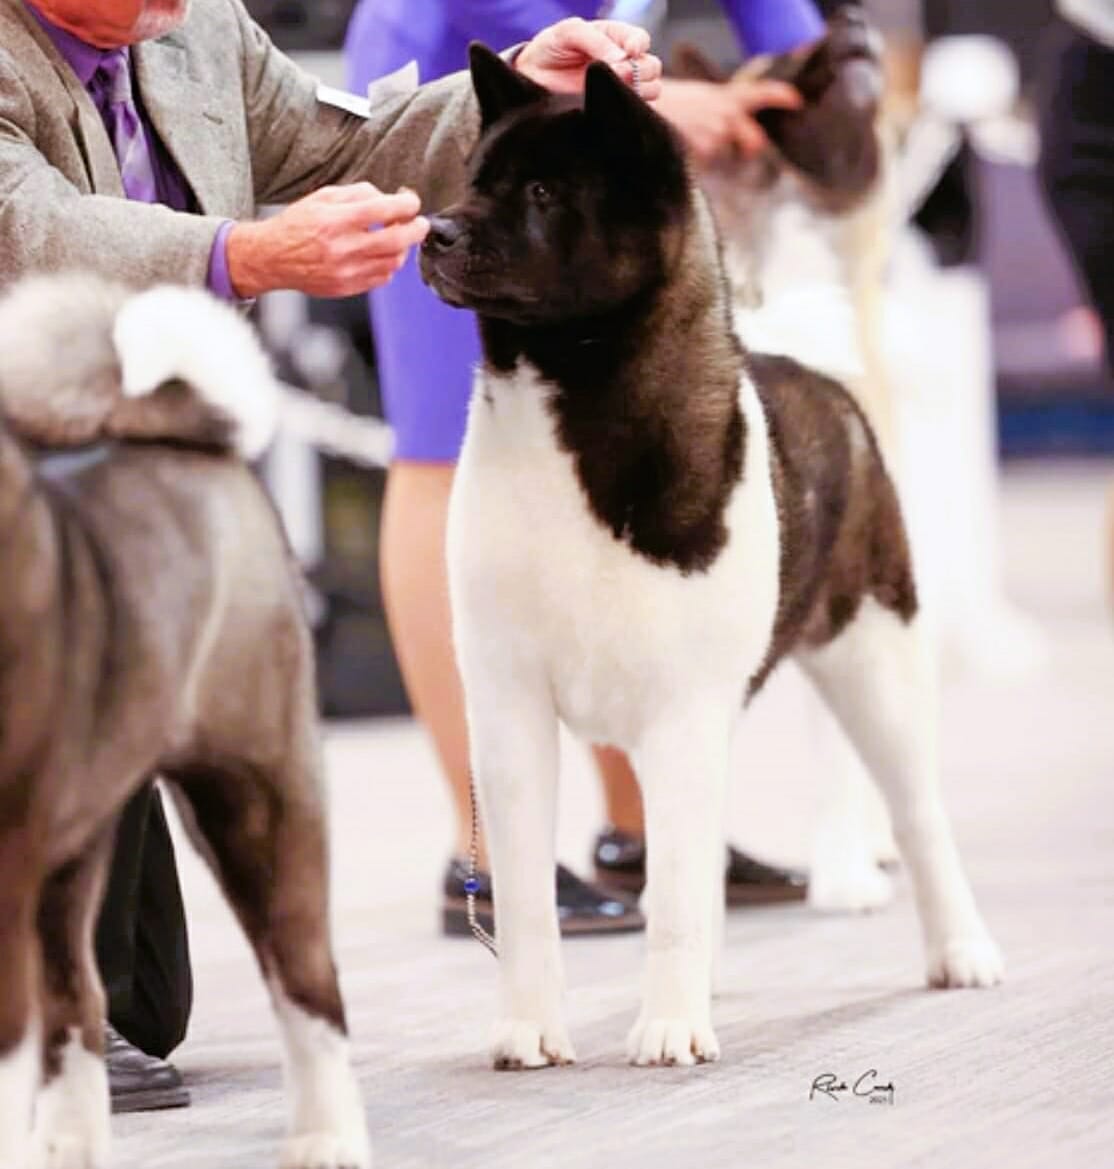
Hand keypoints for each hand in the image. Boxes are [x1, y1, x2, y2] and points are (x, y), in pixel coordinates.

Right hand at [226, 183, 429, 298]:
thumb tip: (389, 198)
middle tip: (421, 223)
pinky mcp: (347, 288)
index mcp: (336, 220)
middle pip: (397, 240)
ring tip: (397, 237)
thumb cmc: (298, 224)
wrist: (272, 257)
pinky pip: (382, 278)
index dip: (406, 205)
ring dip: (403, 248)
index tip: (412, 202)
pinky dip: (388, 265)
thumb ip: (358, 194)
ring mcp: (347, 271)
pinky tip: (381, 255)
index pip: (383, 209)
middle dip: (417, 230)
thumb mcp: (323, 197)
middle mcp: (343, 247)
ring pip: (393, 262)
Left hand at [515, 17, 661, 100]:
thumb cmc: (551, 49)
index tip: (630, 51)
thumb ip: (596, 40)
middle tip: (616, 72)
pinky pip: (637, 111)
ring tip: (613, 87)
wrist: (532, 79)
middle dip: (638, 69)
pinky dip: (631, 107)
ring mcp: (620, 88)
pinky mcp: (614, 110)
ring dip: (638, 88)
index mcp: (615, 38)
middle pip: (651, 66)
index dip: (639, 45)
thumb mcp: (569, 32)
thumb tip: (622, 59)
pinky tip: (612, 103)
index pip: (641, 39)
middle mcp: (623, 63)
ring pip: (652, 88)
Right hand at [655, 76, 802, 163]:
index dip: (782, 97)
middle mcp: (730, 113)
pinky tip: (684, 148)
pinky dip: (697, 164)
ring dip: (711, 156)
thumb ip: (722, 111)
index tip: (797, 102)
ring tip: (690, 141)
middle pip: (754, 142)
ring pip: (726, 158)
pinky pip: (709, 167)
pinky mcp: (707, 149)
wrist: (647, 102)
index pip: (763, 93)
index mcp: (728, 96)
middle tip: (739, 153)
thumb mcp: (701, 98)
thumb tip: (735, 133)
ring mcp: (720, 132)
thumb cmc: (669, 103)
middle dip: (748, 150)